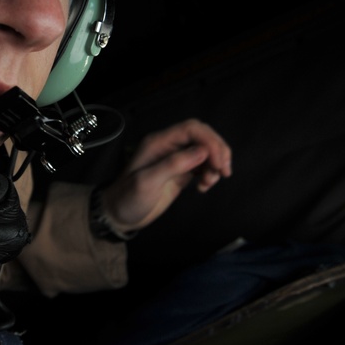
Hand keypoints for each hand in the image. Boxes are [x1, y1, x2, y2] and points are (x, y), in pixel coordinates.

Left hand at [100, 119, 231, 233]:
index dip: (210, 141)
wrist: (120, 215)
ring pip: (205, 151)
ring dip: (214, 165)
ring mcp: (176, 159)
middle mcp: (169, 146)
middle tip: (223, 172)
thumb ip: (174, 164)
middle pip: (202, 137)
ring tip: (209, 183)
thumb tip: (203, 152)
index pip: (191, 129)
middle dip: (217, 151)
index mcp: (159, 142)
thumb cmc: (128, 198)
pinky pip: (202, 165)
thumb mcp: (148, 182)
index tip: (219, 162)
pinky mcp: (181, 172)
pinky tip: (204, 187)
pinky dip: (209, 173)